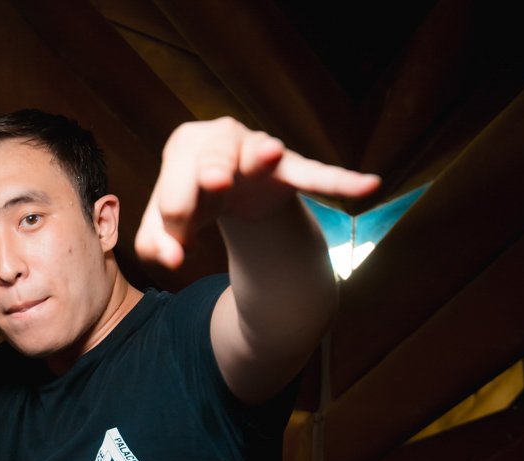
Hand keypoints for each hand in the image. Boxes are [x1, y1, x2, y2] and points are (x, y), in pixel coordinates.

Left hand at [134, 117, 379, 268]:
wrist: (234, 191)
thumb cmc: (192, 203)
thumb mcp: (164, 226)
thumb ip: (155, 245)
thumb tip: (172, 260)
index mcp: (183, 146)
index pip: (173, 186)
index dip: (176, 218)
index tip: (177, 235)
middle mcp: (221, 136)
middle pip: (211, 161)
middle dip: (212, 172)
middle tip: (215, 182)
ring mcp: (259, 149)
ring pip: (258, 154)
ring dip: (262, 156)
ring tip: (269, 154)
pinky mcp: (290, 167)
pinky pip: (315, 174)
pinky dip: (338, 182)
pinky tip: (369, 186)